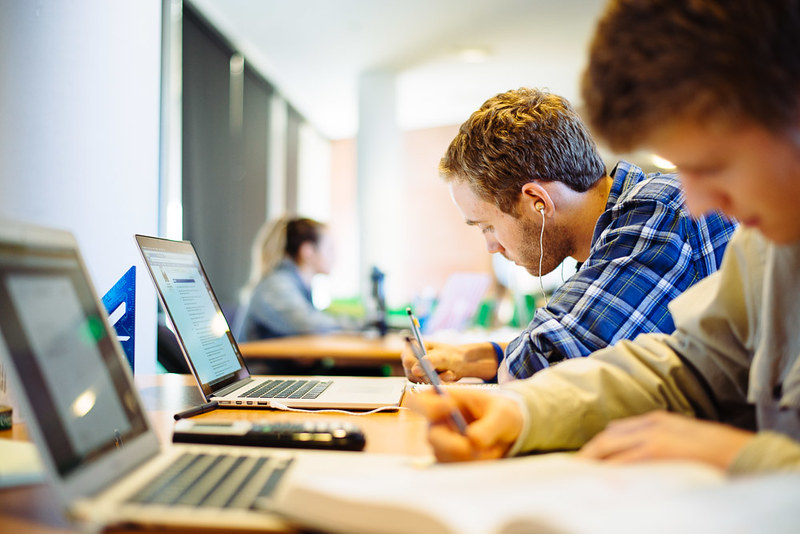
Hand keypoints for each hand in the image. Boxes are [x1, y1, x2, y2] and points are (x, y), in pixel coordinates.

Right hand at [401, 341, 498, 382]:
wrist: (461, 363)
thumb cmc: (452, 355)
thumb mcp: (442, 357)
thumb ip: (430, 362)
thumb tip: (415, 370)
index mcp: (413, 346)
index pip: (407, 361)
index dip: (417, 369)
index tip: (430, 373)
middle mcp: (411, 357)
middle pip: (411, 373)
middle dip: (429, 376)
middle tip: (444, 375)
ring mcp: (415, 369)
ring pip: (419, 381)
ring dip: (435, 379)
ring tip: (449, 373)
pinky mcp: (420, 378)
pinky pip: (425, 385)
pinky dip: (437, 383)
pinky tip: (446, 377)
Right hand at [408, 388, 522, 461]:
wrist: (508, 433)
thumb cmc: (501, 414)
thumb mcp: (502, 414)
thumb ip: (489, 426)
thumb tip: (472, 441)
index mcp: (444, 401)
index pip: (419, 401)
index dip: (428, 406)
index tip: (449, 406)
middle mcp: (437, 423)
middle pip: (432, 436)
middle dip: (454, 445)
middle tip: (474, 447)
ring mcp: (441, 444)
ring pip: (446, 456)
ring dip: (472, 456)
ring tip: (492, 447)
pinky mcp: (449, 461)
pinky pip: (457, 468)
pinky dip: (476, 465)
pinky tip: (488, 455)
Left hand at [577, 411, 754, 468]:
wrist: (740, 452)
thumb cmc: (718, 449)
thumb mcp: (685, 435)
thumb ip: (662, 439)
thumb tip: (642, 454)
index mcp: (656, 419)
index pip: (618, 429)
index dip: (601, 443)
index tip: (589, 455)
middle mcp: (648, 425)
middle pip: (607, 437)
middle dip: (590, 451)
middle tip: (575, 465)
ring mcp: (650, 438)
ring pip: (609, 448)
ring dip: (593, 460)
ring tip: (578, 473)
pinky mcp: (654, 452)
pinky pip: (622, 462)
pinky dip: (607, 469)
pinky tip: (597, 478)